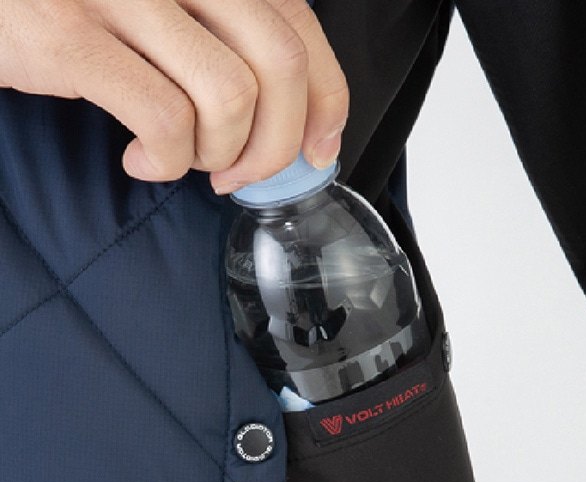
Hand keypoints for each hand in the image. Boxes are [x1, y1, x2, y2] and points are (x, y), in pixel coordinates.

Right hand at [0, 0, 348, 191]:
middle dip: (274, 145)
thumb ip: (228, 43)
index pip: (300, 28)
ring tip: (180, 155)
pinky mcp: (70, 33)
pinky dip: (164, 161)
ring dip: (215, 153)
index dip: (327, 102)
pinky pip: (163, 119)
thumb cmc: (82, 9)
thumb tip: (298, 127)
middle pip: (280, 66)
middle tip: (240, 173)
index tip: (318, 150)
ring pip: (230, 96)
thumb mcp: (166, 10)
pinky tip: (140, 159)